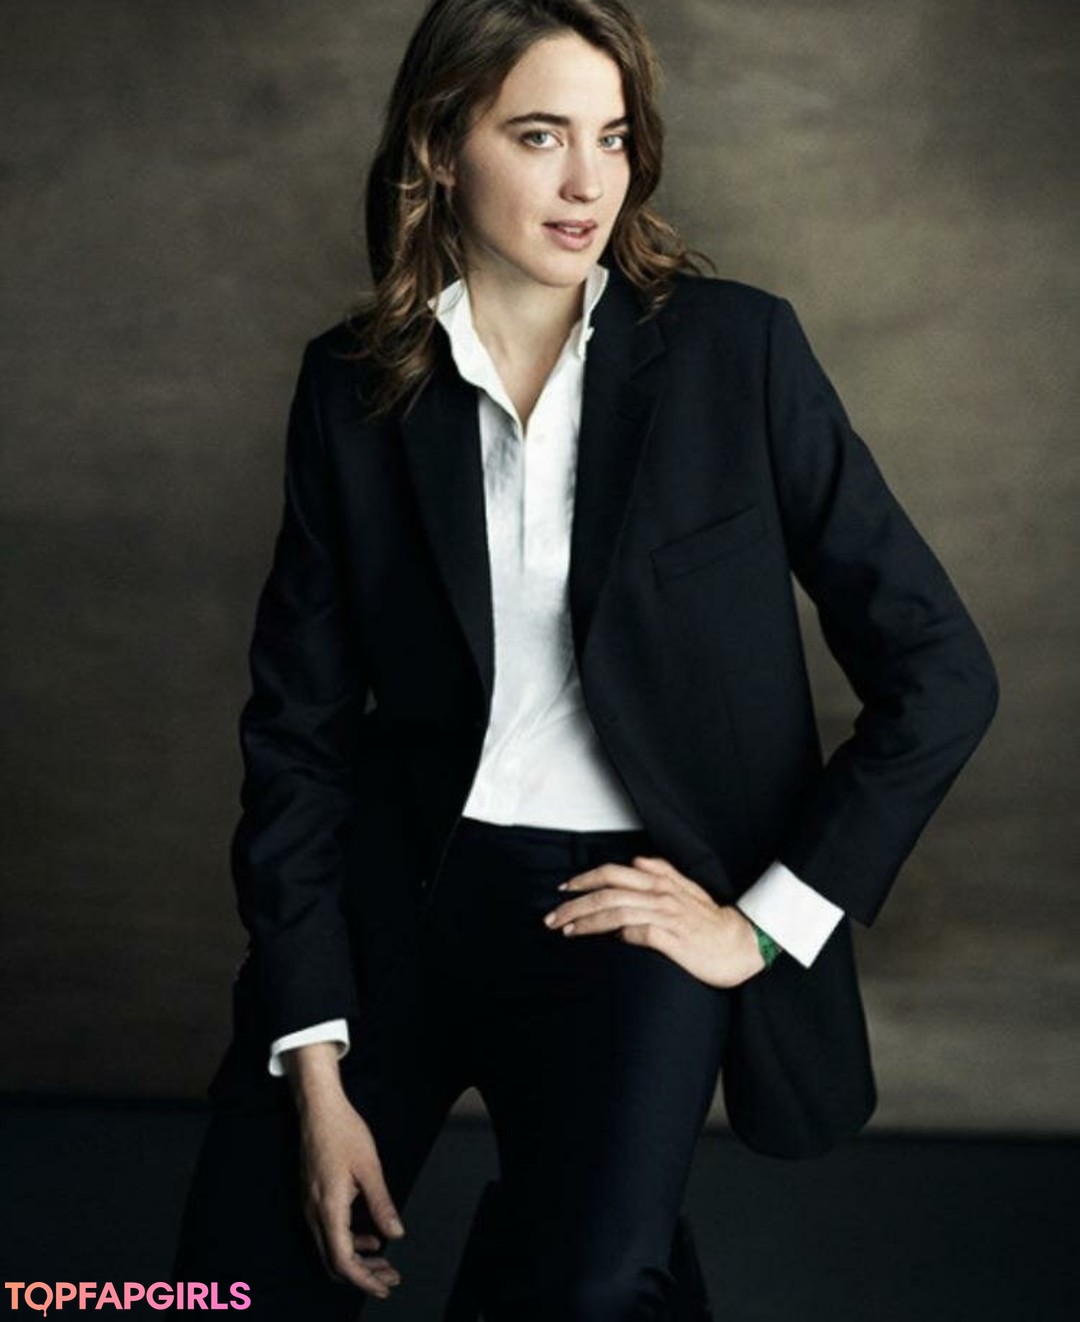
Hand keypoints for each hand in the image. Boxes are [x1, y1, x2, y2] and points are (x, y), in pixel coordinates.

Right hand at [285, 1045, 404, 1298]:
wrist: (318, 1108)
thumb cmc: (345, 1132)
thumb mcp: (369, 1167)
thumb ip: (381, 1203)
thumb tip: (396, 1235)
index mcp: (328, 1208)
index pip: (343, 1260)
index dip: (364, 1279)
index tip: (384, 1287)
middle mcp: (314, 1213)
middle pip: (335, 1261)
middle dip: (363, 1274)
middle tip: (390, 1278)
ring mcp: (310, 1206)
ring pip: (330, 1248)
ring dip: (357, 1259)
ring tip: (385, 1262)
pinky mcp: (312, 1198)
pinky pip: (328, 1232)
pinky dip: (349, 1242)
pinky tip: (370, 1236)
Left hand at [543, 855, 765, 987]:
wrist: (741, 944)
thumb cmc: (711, 921)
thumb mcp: (688, 889)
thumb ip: (663, 872)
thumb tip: (638, 860)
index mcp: (660, 882)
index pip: (614, 873)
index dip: (585, 879)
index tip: (563, 890)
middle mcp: (660, 895)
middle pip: (608, 892)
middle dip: (575, 903)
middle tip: (551, 917)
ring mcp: (666, 916)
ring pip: (616, 911)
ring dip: (587, 921)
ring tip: (566, 930)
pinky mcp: (672, 938)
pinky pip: (638, 932)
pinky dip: (618, 933)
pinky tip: (604, 940)